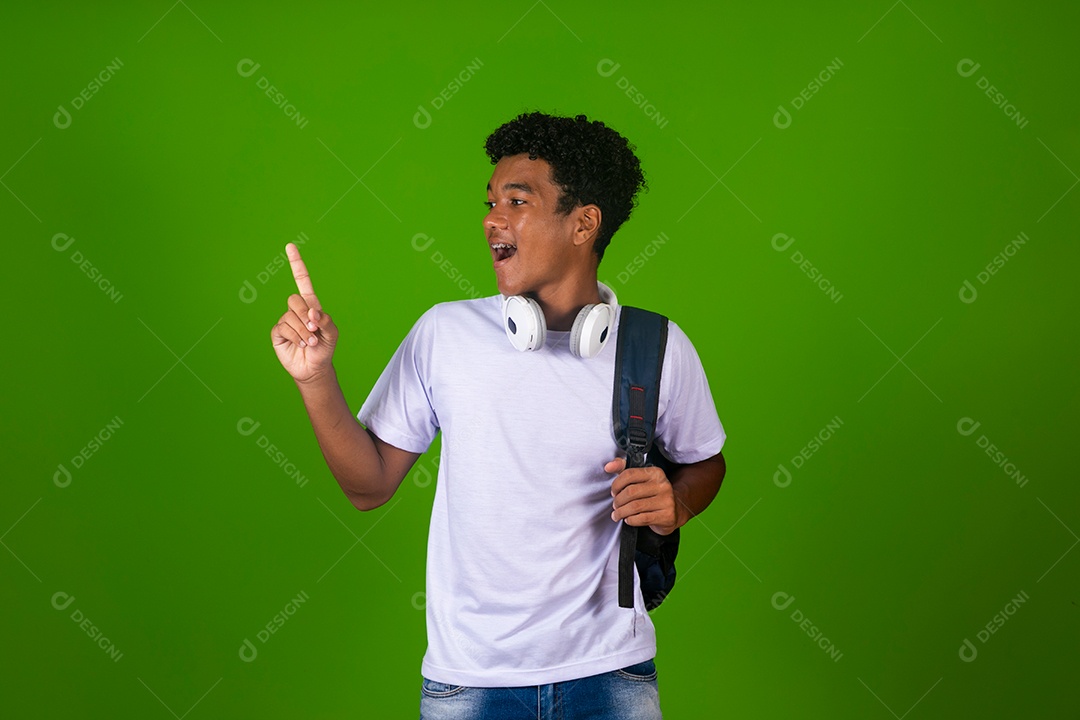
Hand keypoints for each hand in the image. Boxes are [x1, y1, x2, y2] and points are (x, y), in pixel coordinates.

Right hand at [271, 243, 338, 382]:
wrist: (314, 368)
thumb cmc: (324, 349)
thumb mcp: (332, 334)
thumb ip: (326, 320)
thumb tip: (312, 312)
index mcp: (311, 305)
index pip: (302, 281)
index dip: (296, 264)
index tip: (290, 246)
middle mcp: (296, 310)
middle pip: (294, 300)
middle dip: (306, 316)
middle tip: (314, 331)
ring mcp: (286, 320)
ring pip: (290, 317)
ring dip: (303, 331)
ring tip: (310, 342)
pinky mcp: (278, 333)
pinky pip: (283, 328)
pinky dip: (295, 337)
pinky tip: (301, 344)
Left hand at [605, 457, 680, 534]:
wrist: (675, 510)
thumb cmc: (653, 494)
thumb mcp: (641, 479)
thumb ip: (623, 469)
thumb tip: (608, 466)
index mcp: (655, 473)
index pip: (629, 474)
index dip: (616, 484)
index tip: (614, 492)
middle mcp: (662, 485)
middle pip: (630, 492)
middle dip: (618, 500)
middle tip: (615, 505)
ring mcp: (666, 501)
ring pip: (635, 507)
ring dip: (621, 512)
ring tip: (617, 514)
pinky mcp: (666, 516)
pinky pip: (642, 518)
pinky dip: (630, 520)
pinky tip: (628, 519)